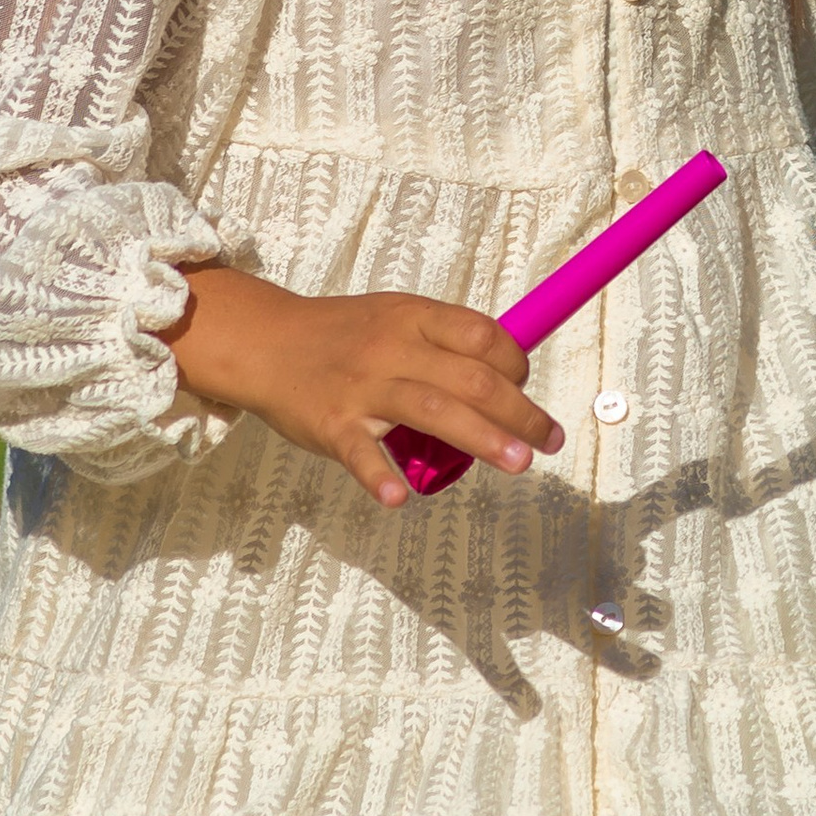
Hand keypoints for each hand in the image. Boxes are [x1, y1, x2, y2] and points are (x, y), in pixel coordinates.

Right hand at [158, 265, 563, 508]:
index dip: (515, 363)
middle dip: (519, 412)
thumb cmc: (341, 335)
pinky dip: (379, 475)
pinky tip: (400, 498)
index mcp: (414, 318)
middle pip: (470, 379)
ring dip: (482, 439)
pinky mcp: (331, 424)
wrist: (267, 342)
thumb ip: (443, 341)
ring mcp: (362, 388)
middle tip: (549, 440)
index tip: (526, 387)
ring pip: (432, 411)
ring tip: (519, 463)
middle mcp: (393, 349)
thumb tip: (505, 372)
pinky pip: (359, 452)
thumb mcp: (395, 317)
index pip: (481, 336)